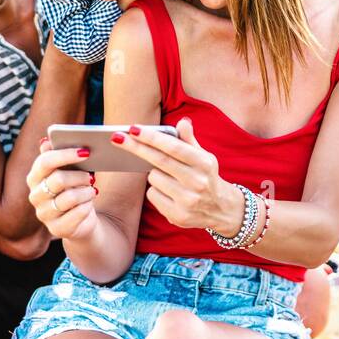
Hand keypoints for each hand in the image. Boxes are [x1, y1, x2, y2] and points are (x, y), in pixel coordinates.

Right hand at [26, 138, 98, 239]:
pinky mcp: (57, 228)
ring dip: (86, 192)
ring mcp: (44, 214)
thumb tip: (45, 140)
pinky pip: (77, 213)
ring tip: (91, 190)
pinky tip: (89, 204)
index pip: (45, 162)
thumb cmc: (74, 189)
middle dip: (80, 176)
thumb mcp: (68, 171)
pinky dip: (87, 206)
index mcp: (34, 177)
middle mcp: (35, 196)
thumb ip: (57, 155)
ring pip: (70, 197)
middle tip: (91, 177)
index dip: (66, 155)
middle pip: (58, 179)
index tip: (86, 151)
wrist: (80, 219)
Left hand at [111, 117, 239, 231]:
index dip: (152, 137)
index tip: (133, 128)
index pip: (174, 147)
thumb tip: (183, 122)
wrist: (221, 209)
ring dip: (153, 173)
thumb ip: (190, 140)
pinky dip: (155, 190)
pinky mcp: (178, 216)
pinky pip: (152, 195)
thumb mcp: (204, 157)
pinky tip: (167, 191)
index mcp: (204, 164)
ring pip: (153, 178)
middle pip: (159, 161)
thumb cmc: (206, 177)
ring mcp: (188, 200)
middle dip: (136, 147)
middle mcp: (197, 182)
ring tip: (167, 176)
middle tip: (117, 137)